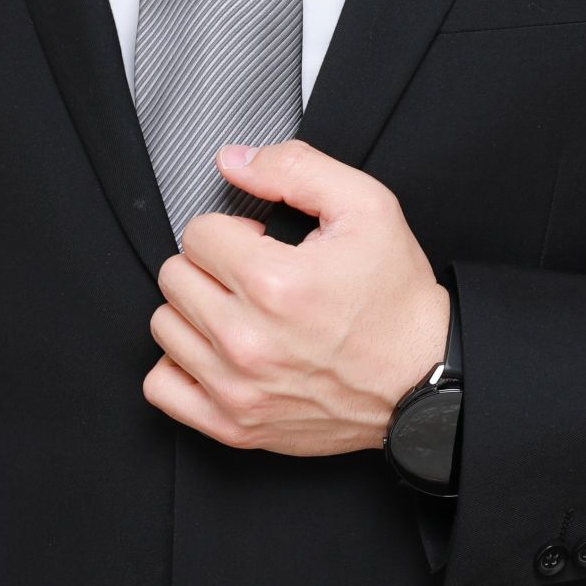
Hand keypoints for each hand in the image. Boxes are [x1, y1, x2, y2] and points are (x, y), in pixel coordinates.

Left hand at [144, 138, 449, 457]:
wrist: (424, 378)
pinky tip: (214, 352)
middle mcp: (247, 340)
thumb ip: (295, 169)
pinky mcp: (235, 425)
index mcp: (273, 283)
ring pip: (165, 326)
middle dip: (211, 265)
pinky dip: (179, 367)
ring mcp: (237, 388)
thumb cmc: (397, 301)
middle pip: (175, 277)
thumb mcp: (367, 207)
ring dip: (195, 311)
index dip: (233, 229)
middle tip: (252, 275)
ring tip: (239, 312)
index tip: (260, 244)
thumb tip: (233, 161)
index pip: (198, 233)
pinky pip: (162, 388)